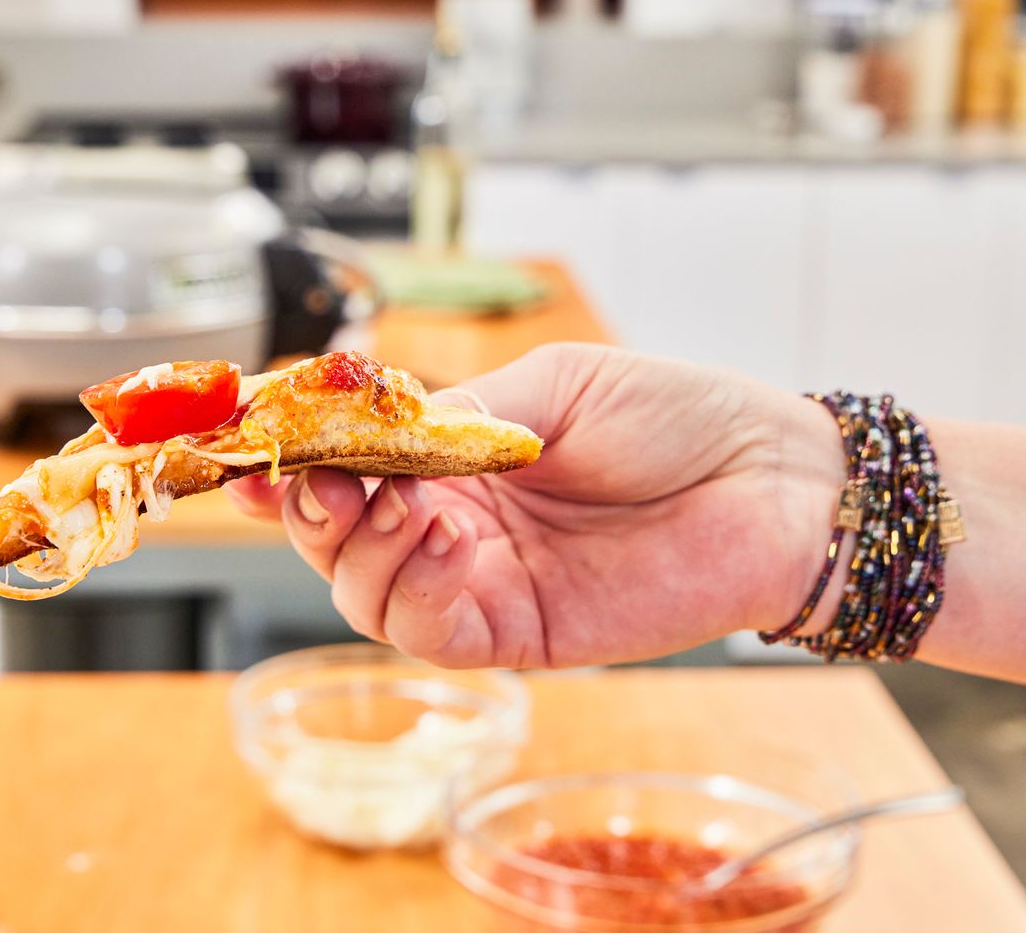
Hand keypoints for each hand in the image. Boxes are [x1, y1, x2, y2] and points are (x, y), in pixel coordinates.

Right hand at [226, 343, 845, 669]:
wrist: (776, 481)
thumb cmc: (676, 416)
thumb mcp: (553, 388)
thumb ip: (457, 416)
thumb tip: (369, 429)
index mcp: (454, 459)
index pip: (347, 470)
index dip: (290, 462)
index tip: (250, 444)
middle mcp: (456, 526)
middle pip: (338, 539)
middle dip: (310, 508)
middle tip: (320, 476)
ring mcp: (484, 584)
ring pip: (368, 593)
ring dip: (359, 549)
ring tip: (404, 504)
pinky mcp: (521, 635)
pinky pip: (433, 631)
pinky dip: (416, 590)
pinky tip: (446, 539)